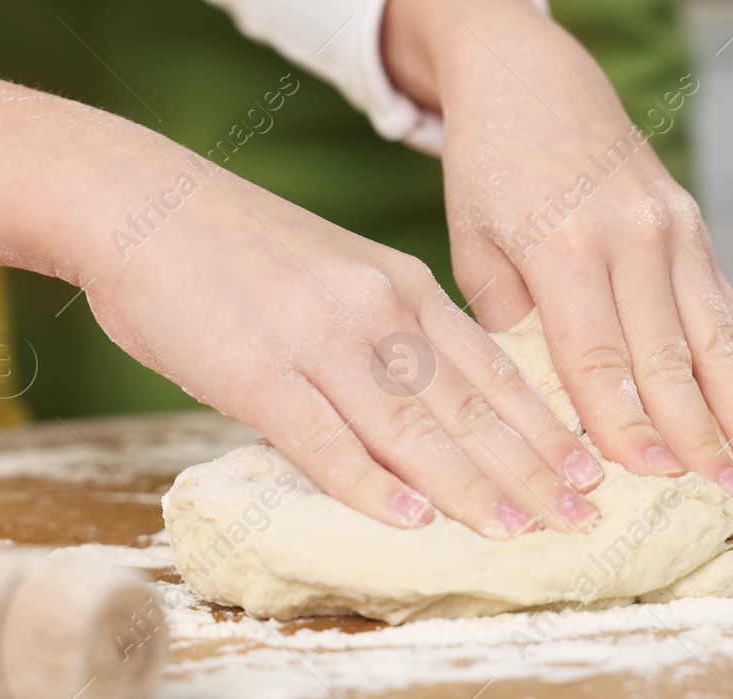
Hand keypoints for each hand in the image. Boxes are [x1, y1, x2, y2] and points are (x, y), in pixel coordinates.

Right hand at [80, 151, 602, 537]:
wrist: (142, 202)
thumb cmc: (239, 248)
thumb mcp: (342, 272)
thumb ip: (391, 330)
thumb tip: (435, 410)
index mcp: (403, 284)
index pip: (493, 369)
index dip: (546, 426)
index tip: (590, 470)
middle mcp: (377, 308)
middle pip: (469, 404)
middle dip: (533, 467)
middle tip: (583, 515)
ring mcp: (318, 338)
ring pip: (412, 426)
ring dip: (471, 486)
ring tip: (520, 530)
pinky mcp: (256, 368)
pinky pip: (322, 437)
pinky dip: (368, 484)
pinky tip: (409, 519)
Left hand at [383, 0, 732, 498]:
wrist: (530, 76)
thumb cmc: (489, 168)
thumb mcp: (474, 243)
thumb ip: (511, 323)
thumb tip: (550, 404)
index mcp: (562, 243)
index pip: (598, 354)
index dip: (624, 423)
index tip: (649, 481)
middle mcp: (631, 234)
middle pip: (671, 353)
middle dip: (703, 434)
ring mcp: (672, 225)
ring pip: (716, 333)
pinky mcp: (694, 223)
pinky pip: (729, 303)